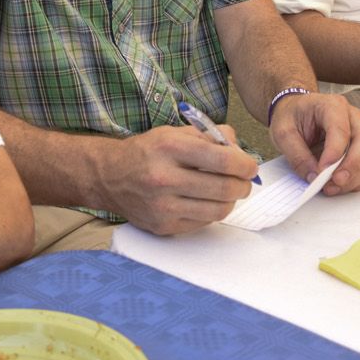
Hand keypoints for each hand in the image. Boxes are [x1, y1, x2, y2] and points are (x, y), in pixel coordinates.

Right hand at [96, 125, 258, 236]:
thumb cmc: (146, 152)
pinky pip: (203, 223)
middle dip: (243, 185)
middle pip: (225, 189)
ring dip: (230, 201)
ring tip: (226, 191)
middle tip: (243, 182)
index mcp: (170, 148)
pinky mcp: (163, 226)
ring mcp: (163, 206)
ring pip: (218, 210)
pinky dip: (211, 211)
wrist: (109, 177)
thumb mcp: (174, 133)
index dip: (245, 165)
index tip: (250, 166)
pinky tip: (204, 200)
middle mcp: (165, 178)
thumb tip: (239, 150)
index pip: (223, 160)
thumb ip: (210, 136)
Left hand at [268, 92, 359, 195]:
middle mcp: (352, 117)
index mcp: (332, 106)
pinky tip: (340, 186)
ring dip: (354, 176)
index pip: (341, 129)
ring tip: (331, 187)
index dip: (334, 152)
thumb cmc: (292, 116)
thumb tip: (313, 176)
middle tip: (335, 181)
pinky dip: (357, 180)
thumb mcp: (283, 133)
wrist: (295, 112)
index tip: (322, 169)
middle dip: (352, 165)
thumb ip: (297, 155)